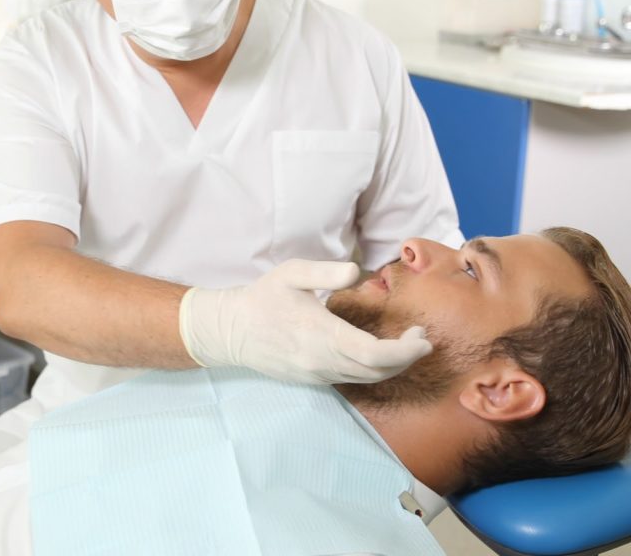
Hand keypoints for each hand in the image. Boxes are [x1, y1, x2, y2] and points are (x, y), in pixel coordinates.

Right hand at [178, 258, 431, 383]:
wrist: (230, 330)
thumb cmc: (262, 297)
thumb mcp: (291, 273)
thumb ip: (326, 272)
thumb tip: (357, 272)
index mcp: (321, 334)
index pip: (375, 354)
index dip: (405, 351)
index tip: (421, 337)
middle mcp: (322, 361)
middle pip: (377, 372)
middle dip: (406, 358)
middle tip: (419, 338)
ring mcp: (316, 374)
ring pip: (366, 379)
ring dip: (391, 366)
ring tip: (405, 345)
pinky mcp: (312, 380)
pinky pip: (350, 380)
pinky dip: (372, 370)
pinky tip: (376, 353)